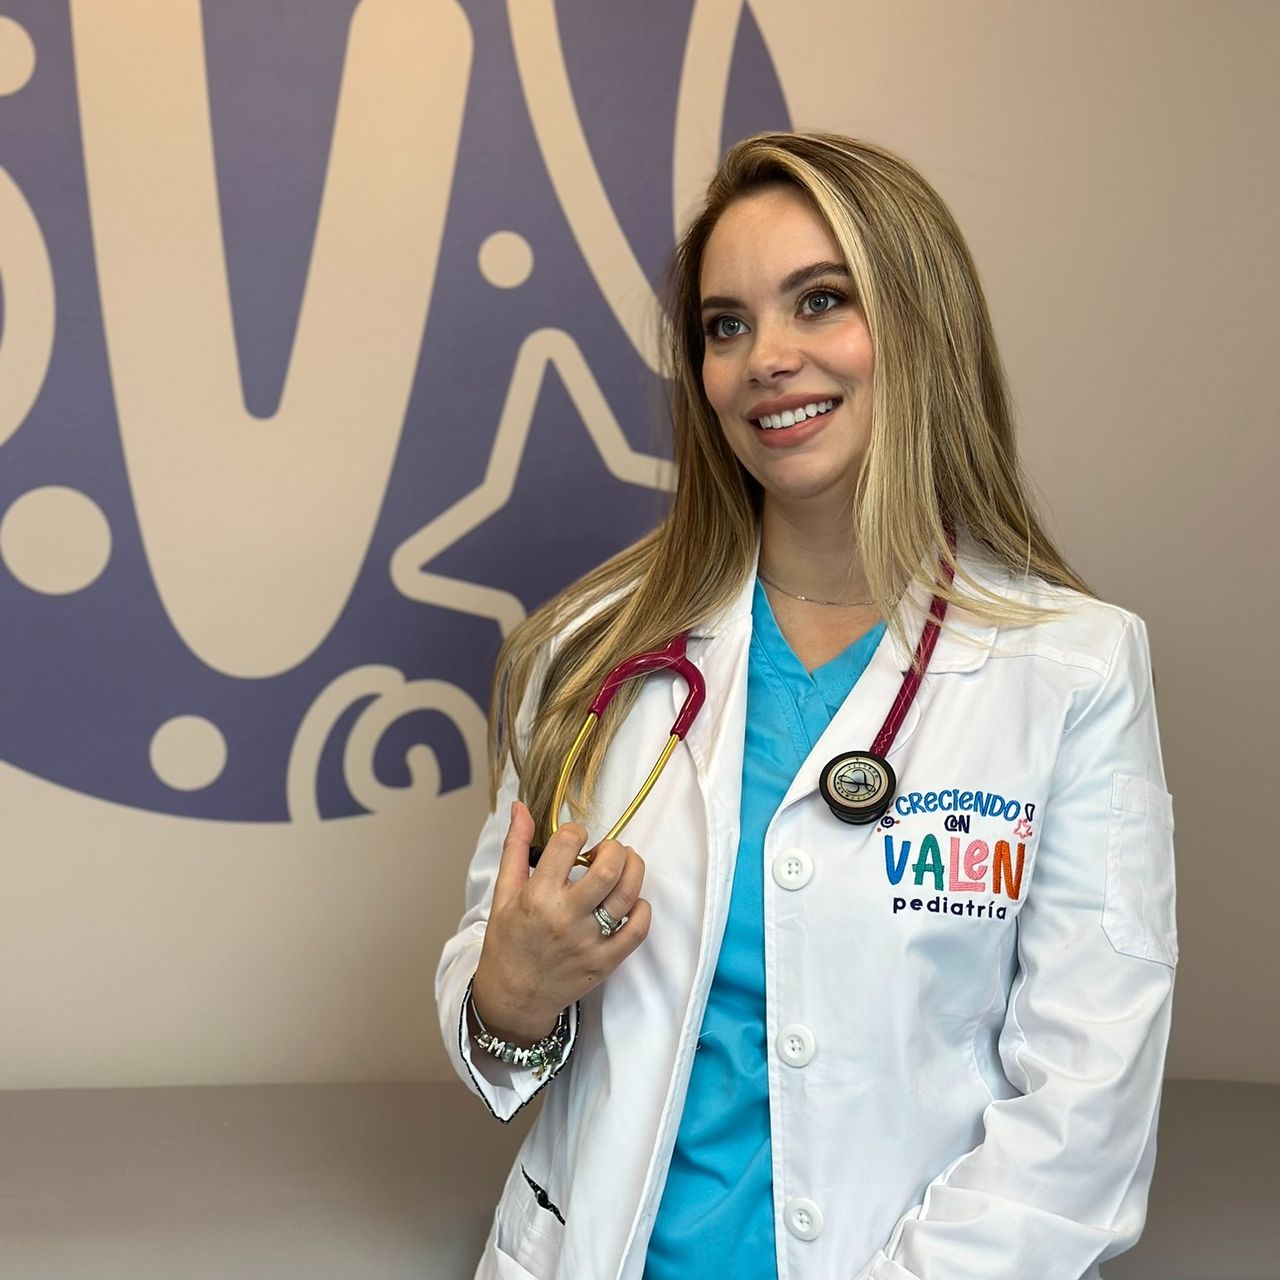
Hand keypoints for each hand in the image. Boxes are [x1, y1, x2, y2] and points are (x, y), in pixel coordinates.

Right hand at [470, 801, 651, 1045]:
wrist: (514, 997)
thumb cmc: (508, 942)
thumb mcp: (504, 893)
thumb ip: (515, 847)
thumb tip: (520, 807)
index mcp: (537, 896)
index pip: (568, 843)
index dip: (576, 831)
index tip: (575, 840)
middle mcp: (565, 917)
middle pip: (608, 868)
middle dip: (614, 848)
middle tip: (607, 852)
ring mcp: (589, 942)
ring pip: (628, 894)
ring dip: (634, 870)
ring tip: (624, 866)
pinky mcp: (606, 962)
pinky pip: (638, 929)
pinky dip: (642, 908)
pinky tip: (630, 901)